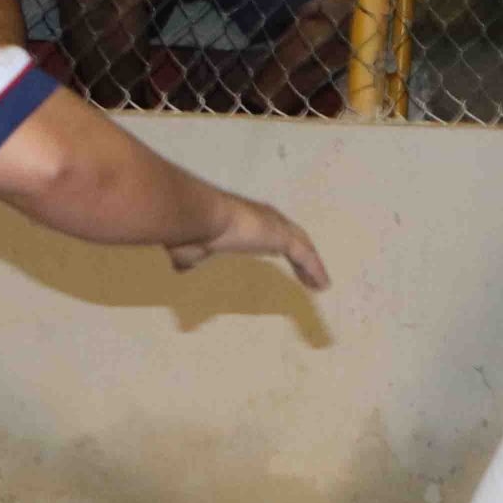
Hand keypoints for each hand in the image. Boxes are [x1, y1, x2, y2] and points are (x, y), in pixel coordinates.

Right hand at [167, 197, 330, 290]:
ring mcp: (275, 226)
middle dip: (300, 254)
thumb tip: (180, 266)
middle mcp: (264, 219)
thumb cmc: (192, 229)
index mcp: (244, 220)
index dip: (274, 244)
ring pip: (303, 247)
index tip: (276, 254)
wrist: (198, 216)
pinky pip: (306, 257)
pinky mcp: (283, 237)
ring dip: (312, 265)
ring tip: (319, 283)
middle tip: (307, 272)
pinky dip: (315, 270)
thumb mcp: (192, 247)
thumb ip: (191, 257)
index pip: (267, 233)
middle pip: (291, 238)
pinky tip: (322, 286)